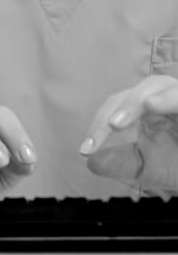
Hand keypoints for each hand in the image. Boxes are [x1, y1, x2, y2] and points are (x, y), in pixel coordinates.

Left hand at [80, 75, 177, 195]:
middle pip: (137, 92)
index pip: (116, 107)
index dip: (98, 126)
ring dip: (140, 101)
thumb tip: (91, 162)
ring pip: (163, 86)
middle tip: (109, 127)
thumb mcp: (147, 168)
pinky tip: (153, 105)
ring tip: (124, 119)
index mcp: (146, 106)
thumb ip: (120, 164)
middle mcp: (165, 96)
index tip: (85, 150)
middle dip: (120, 109)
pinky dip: (172, 100)